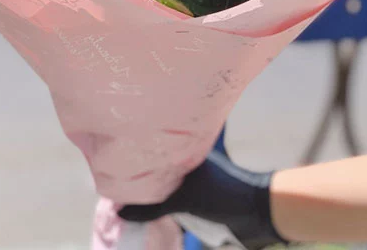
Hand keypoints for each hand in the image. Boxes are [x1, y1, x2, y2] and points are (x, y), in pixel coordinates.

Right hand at [118, 150, 285, 248]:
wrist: (257, 215)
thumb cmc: (223, 194)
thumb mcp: (185, 199)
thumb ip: (152, 206)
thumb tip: (119, 212)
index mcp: (184, 151)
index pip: (152, 151)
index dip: (133, 157)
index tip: (110, 163)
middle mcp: (185, 164)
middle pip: (154, 171)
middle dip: (136, 179)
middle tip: (109, 184)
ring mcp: (189, 184)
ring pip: (161, 189)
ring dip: (146, 198)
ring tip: (120, 201)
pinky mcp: (193, 203)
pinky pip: (168, 206)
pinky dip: (156, 211)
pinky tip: (140, 215)